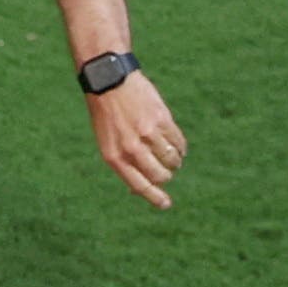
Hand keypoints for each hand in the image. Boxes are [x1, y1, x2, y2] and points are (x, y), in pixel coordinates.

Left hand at [87, 73, 186, 209]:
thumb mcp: (107, 140)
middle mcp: (131, 148)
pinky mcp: (162, 120)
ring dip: (175, 160)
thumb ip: (124, 161)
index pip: (138, 184)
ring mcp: (148, 135)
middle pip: (161, 175)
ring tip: (171, 155)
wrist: (110, 82)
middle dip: (167, 176)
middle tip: (168, 171)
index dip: (154, 197)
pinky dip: (180, 147)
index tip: (166, 205)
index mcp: (113, 156)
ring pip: (173, 159)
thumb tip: (139, 187)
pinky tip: (176, 144)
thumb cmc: (107, 115)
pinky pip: (179, 142)